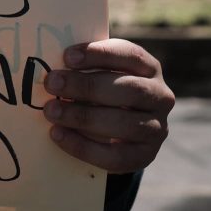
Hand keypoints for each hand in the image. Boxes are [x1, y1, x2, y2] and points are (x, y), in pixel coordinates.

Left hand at [42, 38, 174, 173]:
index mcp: (148, 67)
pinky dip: (84, 146)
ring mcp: (157, 128)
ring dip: (83, 117)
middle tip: (52, 84)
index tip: (67, 56)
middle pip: (129, 90)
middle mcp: (159, 96)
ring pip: (125, 124)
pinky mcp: (145, 156)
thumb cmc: (101, 91)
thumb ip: (81, 68)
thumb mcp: (97, 73)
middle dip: (87, 87)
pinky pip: (115, 156)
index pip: (130, 55)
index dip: (99, 54)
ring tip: (51, 111)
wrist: (117, 132)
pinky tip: (58, 135)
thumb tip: (51, 66)